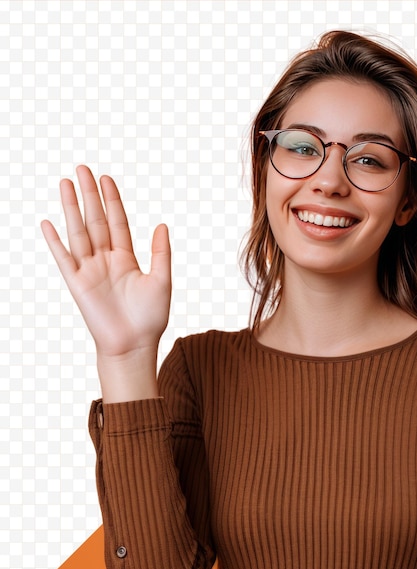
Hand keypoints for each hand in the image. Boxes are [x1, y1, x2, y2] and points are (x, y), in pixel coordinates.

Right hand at [41, 165, 171, 360]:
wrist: (134, 345)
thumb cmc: (150, 318)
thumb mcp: (162, 281)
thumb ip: (161, 253)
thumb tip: (162, 224)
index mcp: (126, 259)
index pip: (117, 222)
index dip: (112, 201)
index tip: (106, 178)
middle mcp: (106, 260)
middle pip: (95, 221)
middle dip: (89, 195)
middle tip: (82, 168)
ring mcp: (90, 270)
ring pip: (79, 232)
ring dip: (71, 208)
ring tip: (65, 183)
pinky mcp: (77, 284)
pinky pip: (64, 258)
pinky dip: (55, 242)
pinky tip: (48, 222)